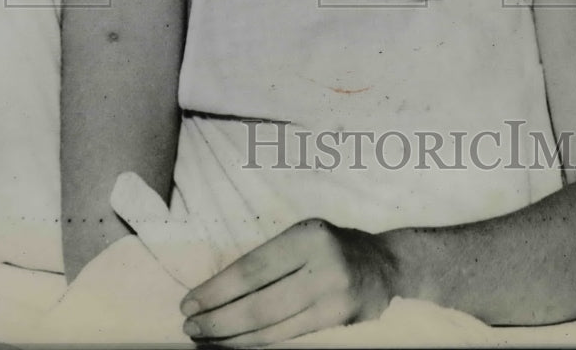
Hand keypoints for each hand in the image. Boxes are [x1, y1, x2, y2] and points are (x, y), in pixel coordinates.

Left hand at [179, 218, 397, 345]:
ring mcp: (335, 301)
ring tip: (205, 339)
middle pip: (260, 305)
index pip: (252, 269)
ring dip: (233, 339)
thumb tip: (216, 288)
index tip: (189, 302)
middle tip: (190, 326)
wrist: (386, 265)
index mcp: (309, 237)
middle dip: (219, 321)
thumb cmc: (332, 246)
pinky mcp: (339, 326)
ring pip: (272, 330)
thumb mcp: (303, 235)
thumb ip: (270, 259)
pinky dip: (258, 344)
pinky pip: (289, 339)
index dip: (217, 290)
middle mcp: (324, 268)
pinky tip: (237, 344)